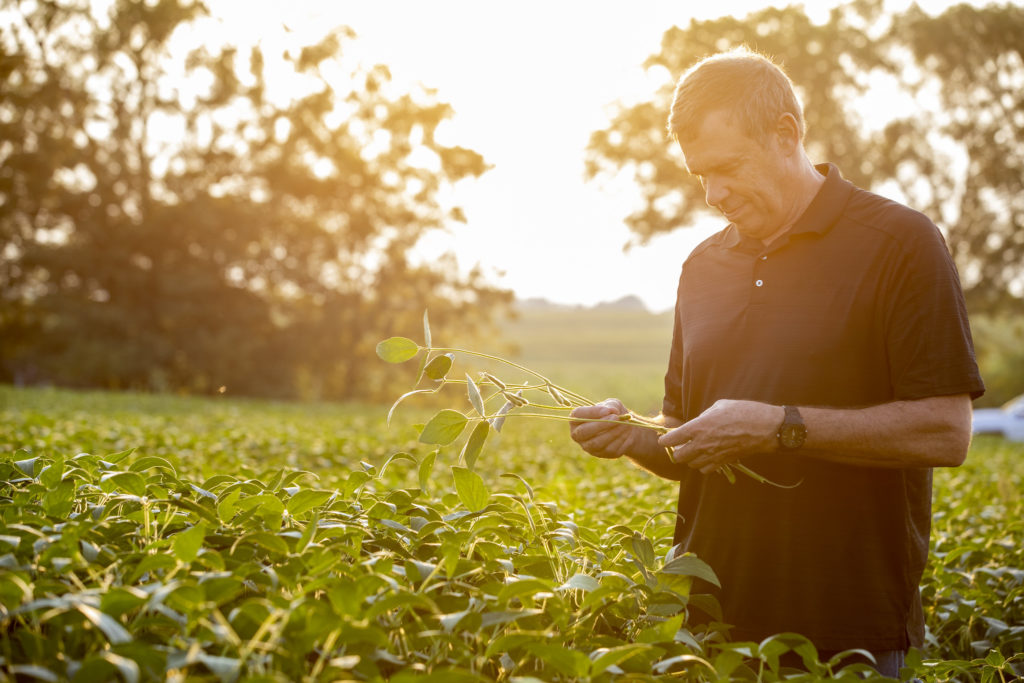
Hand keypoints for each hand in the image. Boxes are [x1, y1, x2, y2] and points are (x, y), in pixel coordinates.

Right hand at [569, 399, 637, 459]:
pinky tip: (627, 432)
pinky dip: (620, 440)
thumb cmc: (613, 413)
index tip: (607, 410)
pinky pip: (609, 450)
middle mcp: (578, 435)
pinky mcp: (601, 455)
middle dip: (601, 424)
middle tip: (616, 418)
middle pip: (584, 432)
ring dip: (613, 433)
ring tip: (625, 424)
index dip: (592, 412)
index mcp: (576, 419)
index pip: (577, 415)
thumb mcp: (612, 404)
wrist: (623, 427)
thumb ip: (611, 406)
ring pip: (597, 443)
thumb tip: (613, 411)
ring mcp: (588, 447)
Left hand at [658, 399, 781, 472]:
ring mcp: (712, 455)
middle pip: (678, 457)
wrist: (763, 428)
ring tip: (694, 450)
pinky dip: (702, 465)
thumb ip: (703, 417)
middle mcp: (702, 444)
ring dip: (689, 458)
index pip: (672, 439)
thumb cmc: (742, 412)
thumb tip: (697, 423)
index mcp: (698, 427)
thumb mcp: (718, 406)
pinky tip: (706, 457)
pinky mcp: (723, 462)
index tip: (663, 439)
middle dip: (676, 451)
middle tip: (679, 445)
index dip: (664, 440)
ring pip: (691, 465)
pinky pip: (705, 470)